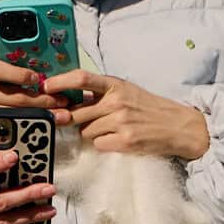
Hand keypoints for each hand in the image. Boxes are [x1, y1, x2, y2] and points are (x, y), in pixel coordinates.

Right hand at [0, 56, 75, 127]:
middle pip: (12, 97)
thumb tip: (49, 81)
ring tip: (58, 115)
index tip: (37, 79)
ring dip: (40, 116)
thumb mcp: (6, 76)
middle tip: (61, 102)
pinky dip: (24, 131)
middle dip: (41, 100)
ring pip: (13, 115)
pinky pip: (5, 132)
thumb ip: (22, 76)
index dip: (18, 74)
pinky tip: (38, 128)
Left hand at [44, 71, 210, 160]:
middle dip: (74, 120)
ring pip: (86, 132)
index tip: (45, 87)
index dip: (60, 83)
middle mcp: (117, 101)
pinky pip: (98, 145)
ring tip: (110, 130)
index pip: (81, 78)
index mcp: (116, 85)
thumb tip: (69, 100)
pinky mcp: (125, 141)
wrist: (178, 126)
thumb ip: (101, 93)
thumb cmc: (149, 108)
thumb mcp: (126, 91)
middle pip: (77, 113)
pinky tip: (117, 140)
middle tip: (83, 121)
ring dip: (91, 134)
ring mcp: (121, 121)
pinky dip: (103, 145)